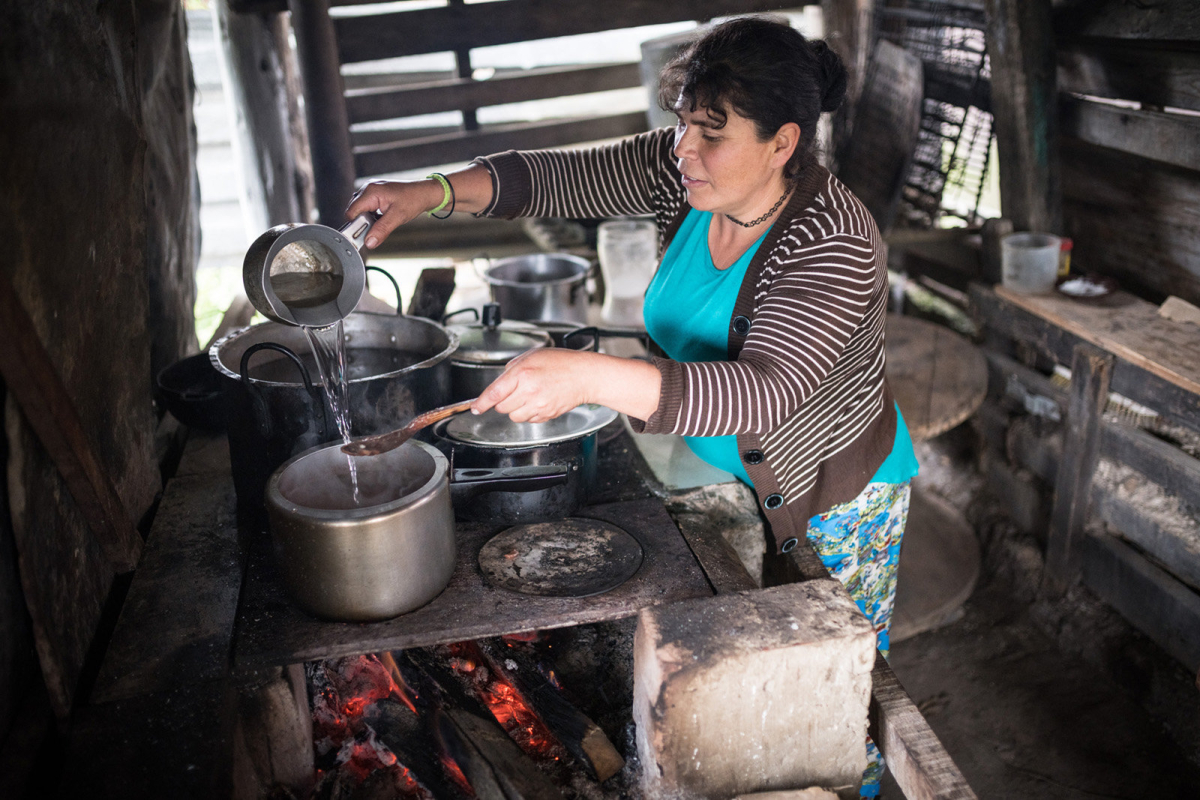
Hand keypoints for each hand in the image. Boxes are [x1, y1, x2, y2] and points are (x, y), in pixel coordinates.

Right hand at [345, 180, 443, 248]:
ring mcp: (371, 191)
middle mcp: (368, 189)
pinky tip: (382, 218)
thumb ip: (381, 230)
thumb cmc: (413, 200)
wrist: (424, 193)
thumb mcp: (397, 217)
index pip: (352, 212)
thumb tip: (369, 242)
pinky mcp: (375, 195)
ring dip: (368, 220)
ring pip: (360, 211)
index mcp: (371, 192)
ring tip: (382, 221)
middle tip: (376, 229)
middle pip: (354, 211)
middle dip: (363, 223)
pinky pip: (367, 208)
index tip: (363, 235)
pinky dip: (372, 216)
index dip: (356, 225)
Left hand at [472, 348, 662, 422]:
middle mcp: (529, 391)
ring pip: (514, 416)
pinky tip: (540, 400)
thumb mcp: (533, 355)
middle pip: (502, 407)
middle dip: (504, 401)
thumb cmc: (562, 363)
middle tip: (516, 390)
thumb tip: (500, 383)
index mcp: (522, 373)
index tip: (475, 408)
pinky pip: (529, 420)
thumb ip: (512, 368)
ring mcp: (538, 405)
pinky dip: (530, 413)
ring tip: (530, 395)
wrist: (585, 376)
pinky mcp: (547, 415)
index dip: (481, 403)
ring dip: (516, 409)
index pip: (494, 393)